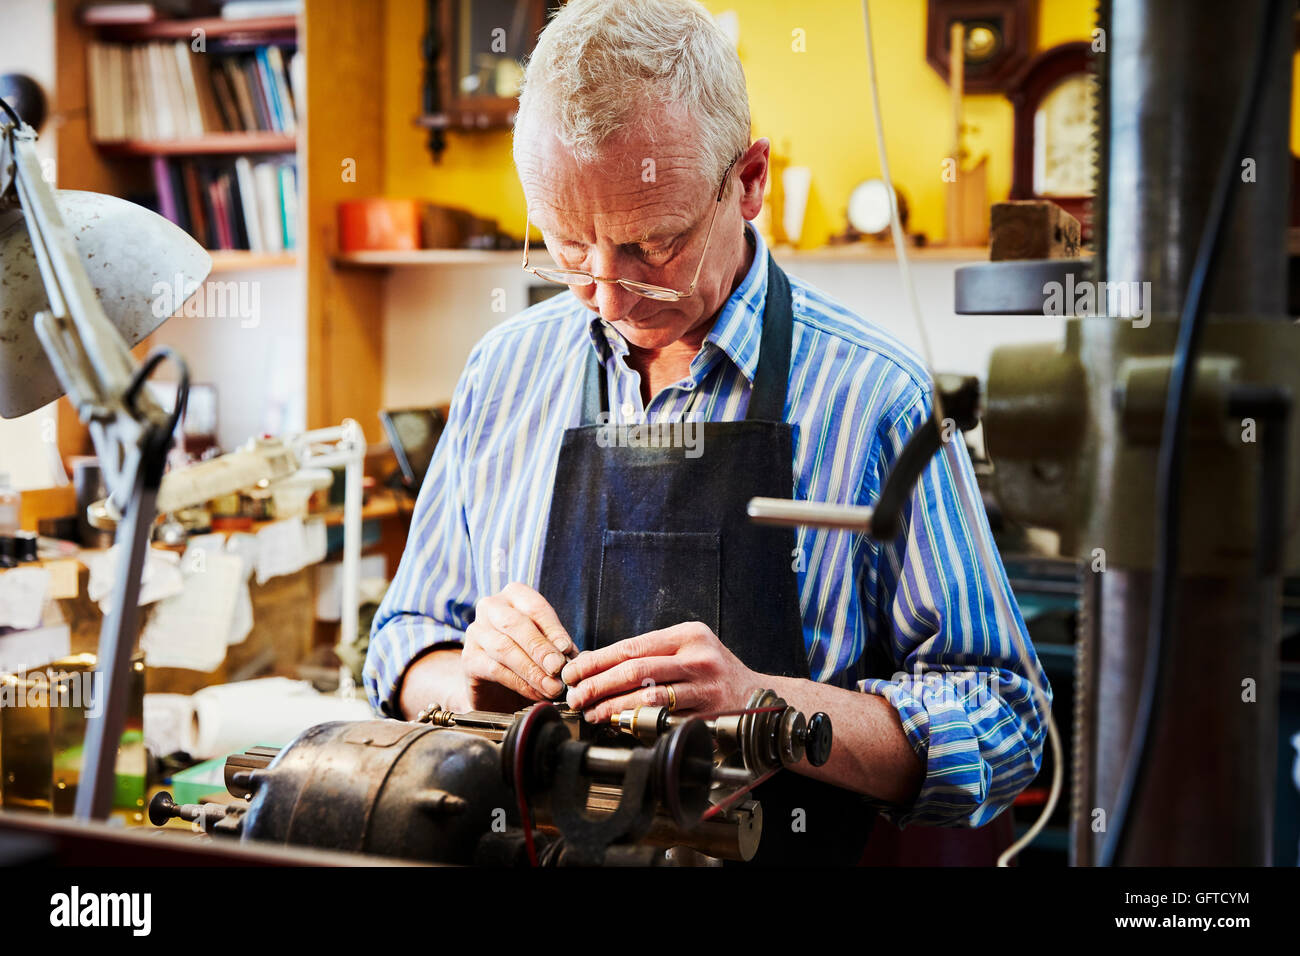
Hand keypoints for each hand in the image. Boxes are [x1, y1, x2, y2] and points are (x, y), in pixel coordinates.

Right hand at [462, 583, 574, 711]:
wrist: (499, 688)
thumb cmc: (528, 658)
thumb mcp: (547, 649)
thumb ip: (559, 649)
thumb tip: (573, 657)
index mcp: (514, 596)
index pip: (535, 607)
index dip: (553, 629)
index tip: (568, 650)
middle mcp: (491, 608)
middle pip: (516, 624)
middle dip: (540, 648)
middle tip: (558, 668)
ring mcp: (476, 632)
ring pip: (504, 648)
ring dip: (531, 670)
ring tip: (552, 687)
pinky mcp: (468, 658)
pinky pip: (494, 669)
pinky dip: (519, 683)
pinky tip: (536, 693)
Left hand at [560, 621, 757, 722]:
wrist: (758, 698)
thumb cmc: (713, 674)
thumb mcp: (688, 651)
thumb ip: (649, 655)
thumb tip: (595, 665)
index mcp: (687, 634)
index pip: (631, 646)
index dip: (597, 660)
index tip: (573, 672)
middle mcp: (698, 655)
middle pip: (636, 668)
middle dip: (598, 683)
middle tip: (575, 696)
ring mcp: (705, 685)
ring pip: (648, 694)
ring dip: (613, 705)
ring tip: (591, 713)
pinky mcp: (709, 712)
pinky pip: (666, 717)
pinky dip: (638, 720)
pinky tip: (620, 723)